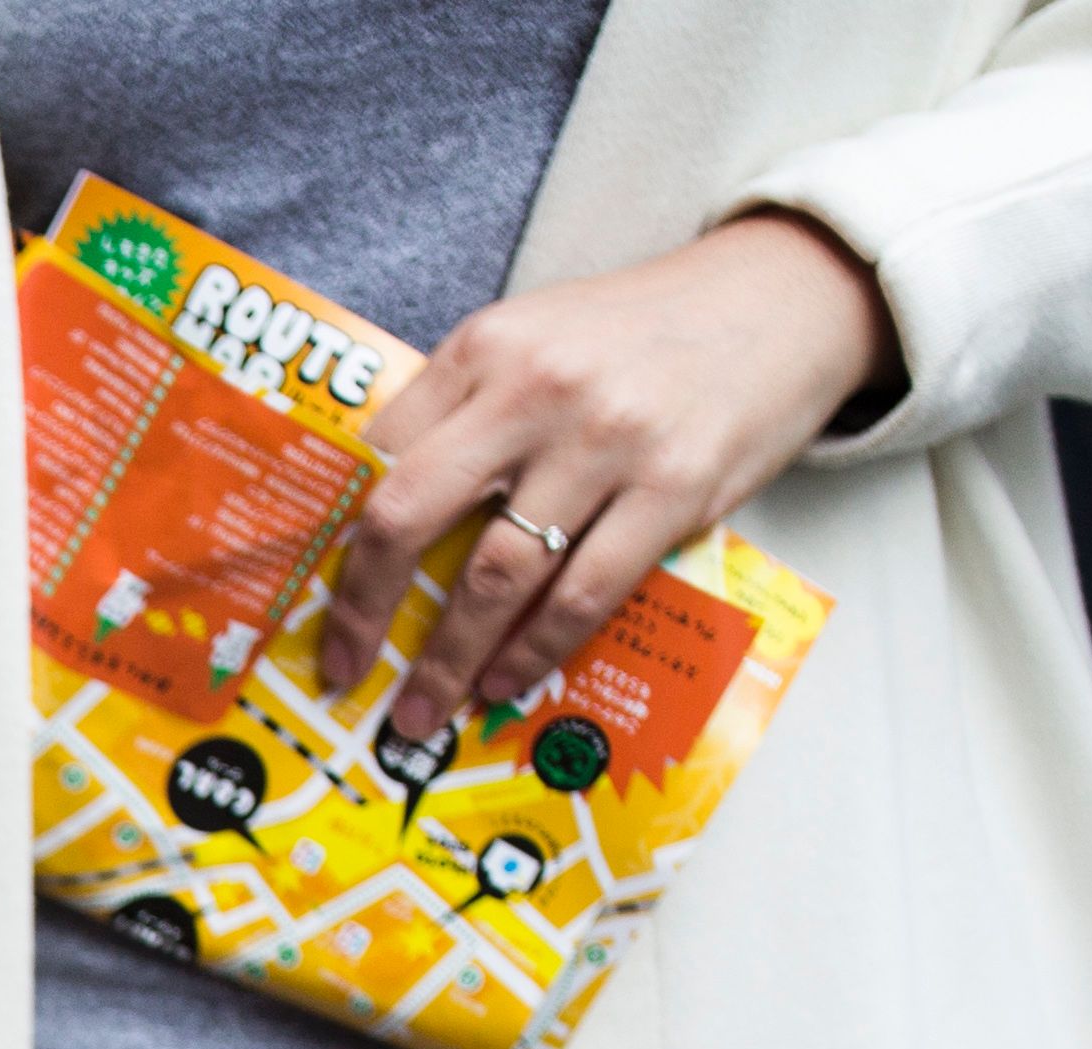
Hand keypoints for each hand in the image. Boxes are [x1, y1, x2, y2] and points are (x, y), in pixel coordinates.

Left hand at [318, 211, 891, 744]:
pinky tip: (503, 682)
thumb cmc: (641, 335)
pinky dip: (533, 651)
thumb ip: (464, 410)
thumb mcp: (537, 338)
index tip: (308, 599)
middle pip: (408, 515)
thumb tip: (381, 516)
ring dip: (450, 658)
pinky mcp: (674, 487)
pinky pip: (582, 593)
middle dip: (363, 609)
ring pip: (496, 574)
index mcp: (486, 348)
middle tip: (342, 669)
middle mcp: (535, 390)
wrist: (784, 298)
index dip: (331, 537)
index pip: (377, 456)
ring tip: (422, 708)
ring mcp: (606, 440)